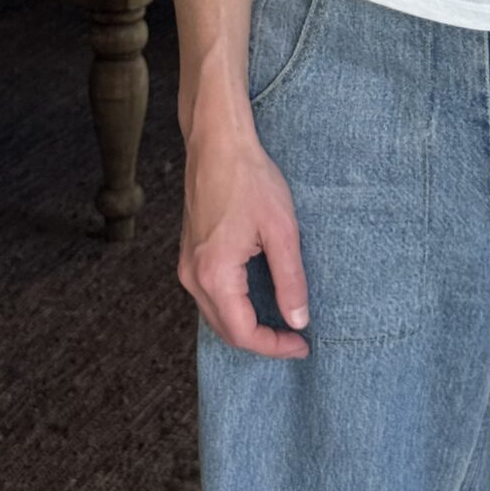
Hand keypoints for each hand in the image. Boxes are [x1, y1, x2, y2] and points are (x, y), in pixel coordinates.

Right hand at [178, 118, 311, 358]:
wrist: (217, 143)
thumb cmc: (249, 179)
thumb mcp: (281, 230)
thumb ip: (290, 279)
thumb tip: (298, 320)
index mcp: (215, 275)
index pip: (243, 333)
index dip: (274, 346)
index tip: (302, 344)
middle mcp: (193, 277)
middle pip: (226, 330)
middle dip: (261, 341)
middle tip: (296, 338)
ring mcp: (187, 266)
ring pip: (216, 316)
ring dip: (246, 326)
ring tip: (281, 323)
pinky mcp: (189, 254)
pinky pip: (209, 296)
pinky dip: (233, 307)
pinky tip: (258, 300)